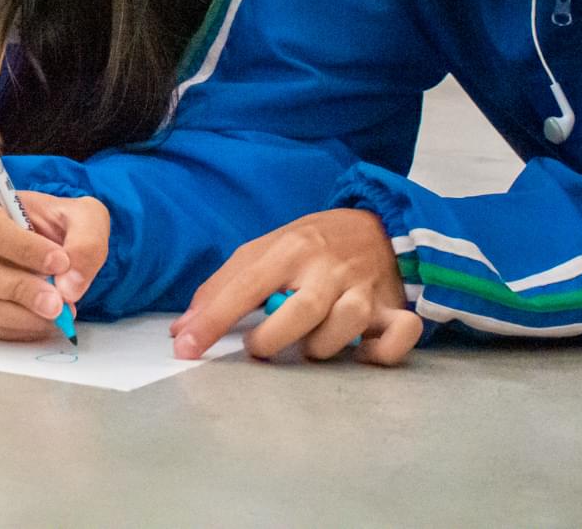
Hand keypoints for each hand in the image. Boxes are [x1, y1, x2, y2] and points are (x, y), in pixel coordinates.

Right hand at [0, 189, 109, 339]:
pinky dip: (18, 329)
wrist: (57, 252)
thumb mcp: (85, 219)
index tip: (60, 262)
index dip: (22, 248)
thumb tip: (69, 287)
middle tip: (58, 303)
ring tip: (57, 313)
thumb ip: (86, 243)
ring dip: (19, 315)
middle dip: (17, 289)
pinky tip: (44, 321)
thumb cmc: (61, 227)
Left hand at [174, 208, 420, 365]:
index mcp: (289, 250)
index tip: (185, 348)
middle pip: (302, 310)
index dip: (213, 320)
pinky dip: (382, 352)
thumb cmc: (309, 246)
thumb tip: (181, 330)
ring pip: (347, 325)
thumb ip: (222, 288)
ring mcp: (364, 289)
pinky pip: (400, 335)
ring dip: (322, 346)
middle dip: (273, 338)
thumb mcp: (263, 251)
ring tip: (308, 343)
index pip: (245, 287)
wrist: (377, 226)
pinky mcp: (394, 308)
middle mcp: (327, 269)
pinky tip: (362, 354)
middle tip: (258, 346)